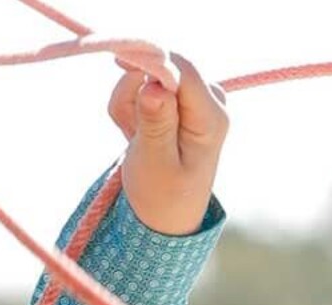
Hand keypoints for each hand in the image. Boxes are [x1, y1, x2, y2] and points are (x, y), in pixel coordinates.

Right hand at [108, 54, 228, 236]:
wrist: (164, 217)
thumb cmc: (162, 197)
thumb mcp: (156, 164)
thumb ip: (156, 124)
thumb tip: (155, 88)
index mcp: (212, 118)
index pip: (182, 69)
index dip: (149, 60)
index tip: (119, 62)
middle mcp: (210, 100)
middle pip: (162, 65)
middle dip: (134, 91)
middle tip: (129, 131)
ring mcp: (194, 97)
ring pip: (145, 73)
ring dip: (128, 103)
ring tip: (134, 139)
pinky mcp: (177, 97)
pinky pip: (140, 84)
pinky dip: (129, 108)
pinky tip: (135, 135)